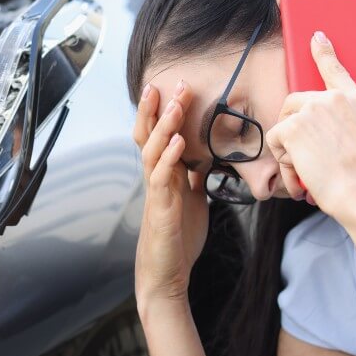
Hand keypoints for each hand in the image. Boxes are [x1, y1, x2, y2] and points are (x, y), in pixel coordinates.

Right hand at [132, 81, 208, 300]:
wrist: (167, 272)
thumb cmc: (178, 237)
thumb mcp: (191, 199)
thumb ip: (194, 177)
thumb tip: (206, 158)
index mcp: (163, 174)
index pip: (157, 134)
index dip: (161, 110)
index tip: (174, 87)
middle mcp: (155, 177)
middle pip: (149, 134)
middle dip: (159, 107)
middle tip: (173, 82)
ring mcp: (156, 191)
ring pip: (152, 150)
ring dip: (164, 125)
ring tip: (175, 103)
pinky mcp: (160, 207)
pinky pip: (161, 177)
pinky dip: (169, 157)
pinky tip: (177, 142)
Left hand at [265, 32, 355, 218]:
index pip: (335, 68)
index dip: (323, 51)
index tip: (315, 37)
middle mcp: (333, 98)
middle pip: (296, 102)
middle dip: (294, 127)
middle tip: (306, 155)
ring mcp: (312, 110)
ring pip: (283, 121)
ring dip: (288, 146)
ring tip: (305, 167)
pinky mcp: (293, 126)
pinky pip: (275, 140)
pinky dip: (282, 160)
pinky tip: (298, 173)